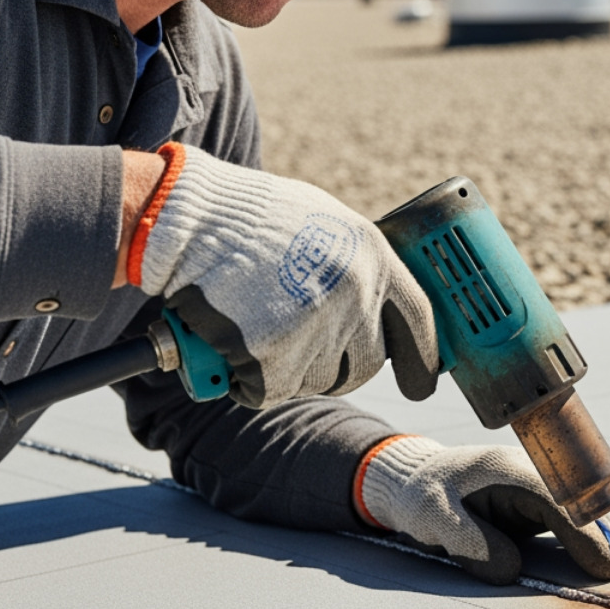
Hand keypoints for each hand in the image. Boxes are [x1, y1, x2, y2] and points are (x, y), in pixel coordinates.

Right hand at [128, 143, 439, 407]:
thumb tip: (371, 304)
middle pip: (364, 366)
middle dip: (337, 371)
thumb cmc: (245, 217)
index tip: (423, 386)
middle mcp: (357, 295)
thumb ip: (352, 265)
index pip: (418, 321)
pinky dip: (245, 381)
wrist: (187, 217)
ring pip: (316, 381)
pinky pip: (267, 391)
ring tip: (251, 329)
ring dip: (285, 370)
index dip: (422, 359)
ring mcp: (319, 328)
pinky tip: (226, 347)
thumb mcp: (321, 223)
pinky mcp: (275, 356)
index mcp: (374, 257)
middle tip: (298, 356)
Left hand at [355, 436, 609, 584]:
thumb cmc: (424, 497)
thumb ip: (469, 542)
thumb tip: (510, 571)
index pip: (561, 507)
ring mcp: (550, 482)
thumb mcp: (433, 518)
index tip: (608, 567)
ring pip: (599, 506)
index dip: (587, 537)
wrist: (417, 475)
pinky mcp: (552, 496)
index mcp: (513, 473)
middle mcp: (540, 473)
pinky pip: (594, 510)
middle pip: (590, 504)